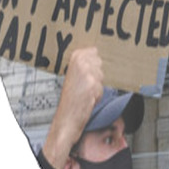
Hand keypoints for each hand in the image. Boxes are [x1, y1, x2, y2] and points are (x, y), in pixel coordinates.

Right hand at [42, 47, 104, 168]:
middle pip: (100, 63)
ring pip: (102, 75)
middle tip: (84, 85)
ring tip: (85, 91)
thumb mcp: (74, 74)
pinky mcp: (92, 83)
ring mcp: (87, 72)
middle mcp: (81, 62)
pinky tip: (88, 98)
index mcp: (75, 56)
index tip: (85, 73)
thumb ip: (85, 62)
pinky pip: (102, 86)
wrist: (66, 116)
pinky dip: (98, 94)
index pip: (94, 51)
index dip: (92, 64)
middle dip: (96, 75)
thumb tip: (98, 54)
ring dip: (97, 84)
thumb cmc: (70, 97)